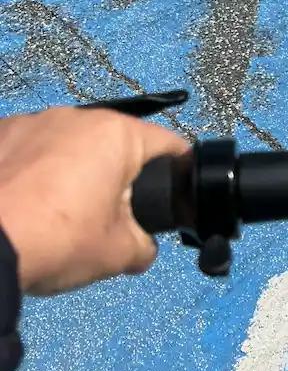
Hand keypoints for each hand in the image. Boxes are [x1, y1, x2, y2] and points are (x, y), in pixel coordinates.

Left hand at [0, 106, 188, 295]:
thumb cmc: (59, 240)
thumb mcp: (118, 254)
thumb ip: (144, 245)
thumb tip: (142, 246)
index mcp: (116, 134)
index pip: (168, 143)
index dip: (179, 168)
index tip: (179, 190)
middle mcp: (76, 116)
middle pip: (113, 142)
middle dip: (116, 174)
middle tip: (109, 214)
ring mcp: (30, 120)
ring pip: (67, 143)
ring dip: (70, 169)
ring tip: (56, 211)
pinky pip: (28, 150)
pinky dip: (32, 171)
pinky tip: (23, 203)